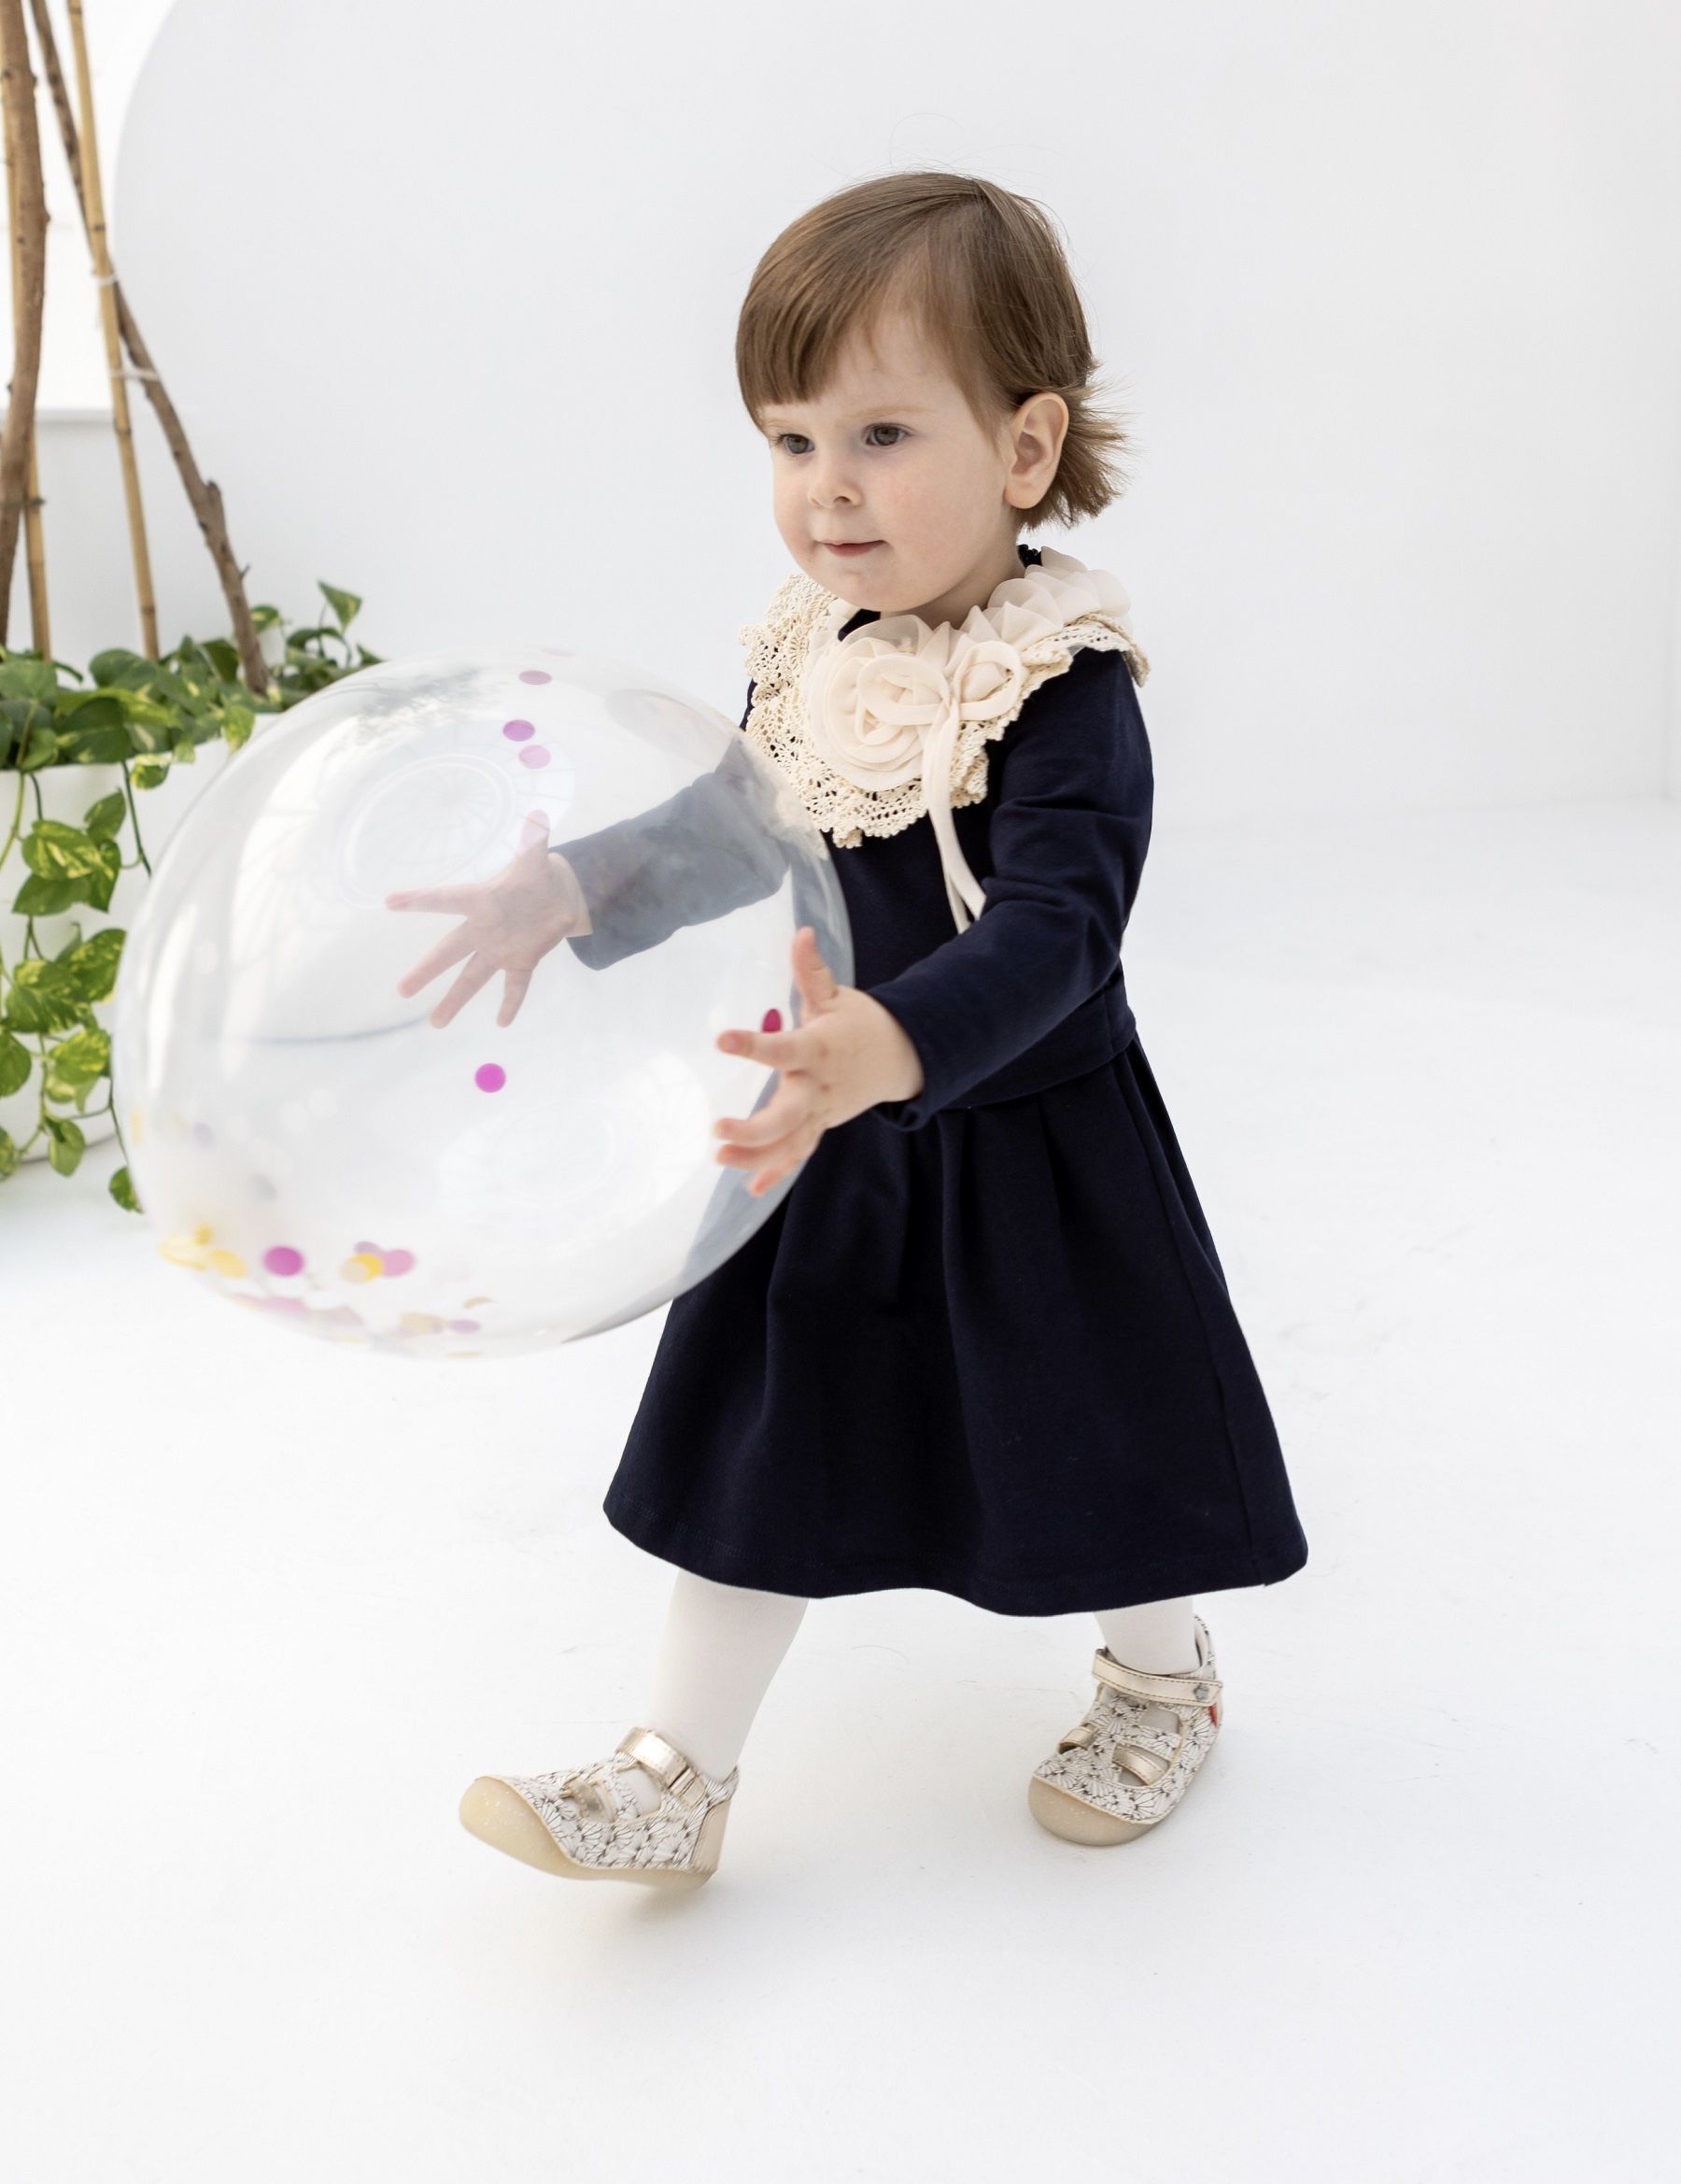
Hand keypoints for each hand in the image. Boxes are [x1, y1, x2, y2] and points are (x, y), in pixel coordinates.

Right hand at [385, 810, 590, 1028]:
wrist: (556, 897)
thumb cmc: (536, 876)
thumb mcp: (536, 859)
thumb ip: (534, 840)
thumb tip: (538, 814)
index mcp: (481, 900)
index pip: (445, 899)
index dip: (420, 900)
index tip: (390, 902)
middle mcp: (482, 928)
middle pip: (449, 951)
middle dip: (427, 970)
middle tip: (402, 990)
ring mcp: (499, 948)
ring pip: (473, 976)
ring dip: (456, 999)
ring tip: (437, 1023)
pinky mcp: (520, 961)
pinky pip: (514, 986)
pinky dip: (511, 1002)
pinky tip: (502, 1022)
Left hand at [712, 927, 924, 1195]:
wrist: (901, 1057)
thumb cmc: (860, 1023)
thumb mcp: (836, 996)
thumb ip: (812, 971)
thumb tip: (801, 932)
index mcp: (820, 1050)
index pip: (783, 1049)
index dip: (753, 1045)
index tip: (721, 1040)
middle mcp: (819, 1087)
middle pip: (788, 1117)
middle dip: (754, 1129)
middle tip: (717, 1129)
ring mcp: (821, 1113)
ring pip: (790, 1143)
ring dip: (757, 1157)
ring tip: (720, 1157)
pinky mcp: (821, 1126)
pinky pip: (798, 1155)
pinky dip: (777, 1172)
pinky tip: (751, 1189)